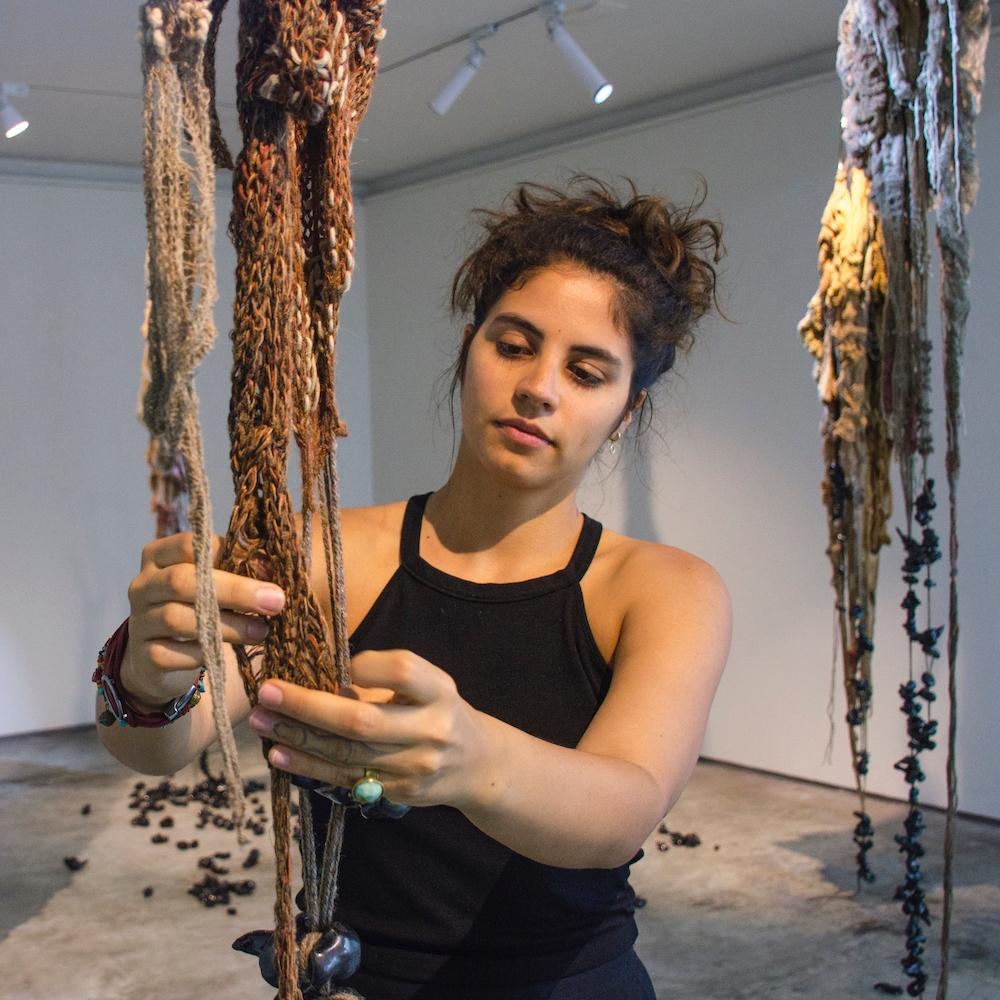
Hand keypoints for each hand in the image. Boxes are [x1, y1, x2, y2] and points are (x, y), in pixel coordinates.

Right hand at [123, 533, 285, 710]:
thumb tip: (270, 568)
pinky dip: (203, 653)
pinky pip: (172, 653)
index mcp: (160, 556)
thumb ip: (239, 570)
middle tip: (275, 601)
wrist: (164, 660)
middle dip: (234, 591)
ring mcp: (139, 621)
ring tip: (261, 631)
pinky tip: (226, 654)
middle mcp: (143, 585)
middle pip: (181, 580)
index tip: (266, 570)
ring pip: (176, 617)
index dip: (228, 554)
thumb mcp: (217, 584)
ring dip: (227, 625)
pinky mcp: (143, 657)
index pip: (188, 545)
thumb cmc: (200, 609)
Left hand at [247, 650, 491, 808]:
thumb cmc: (438, 711)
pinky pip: (344, 778)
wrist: (476, 765)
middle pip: (361, 720)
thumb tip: (321, 671)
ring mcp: (413, 767)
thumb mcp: (428, 684)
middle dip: (307, 706)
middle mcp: (430, 730)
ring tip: (261, 721)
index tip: (336, 662)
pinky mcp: (396, 792)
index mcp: (439, 692)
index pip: (403, 671)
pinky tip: (280, 754)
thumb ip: (385, 676)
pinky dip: (309, 765)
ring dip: (296, 738)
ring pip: (345, 753)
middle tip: (267, 692)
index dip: (366, 666)